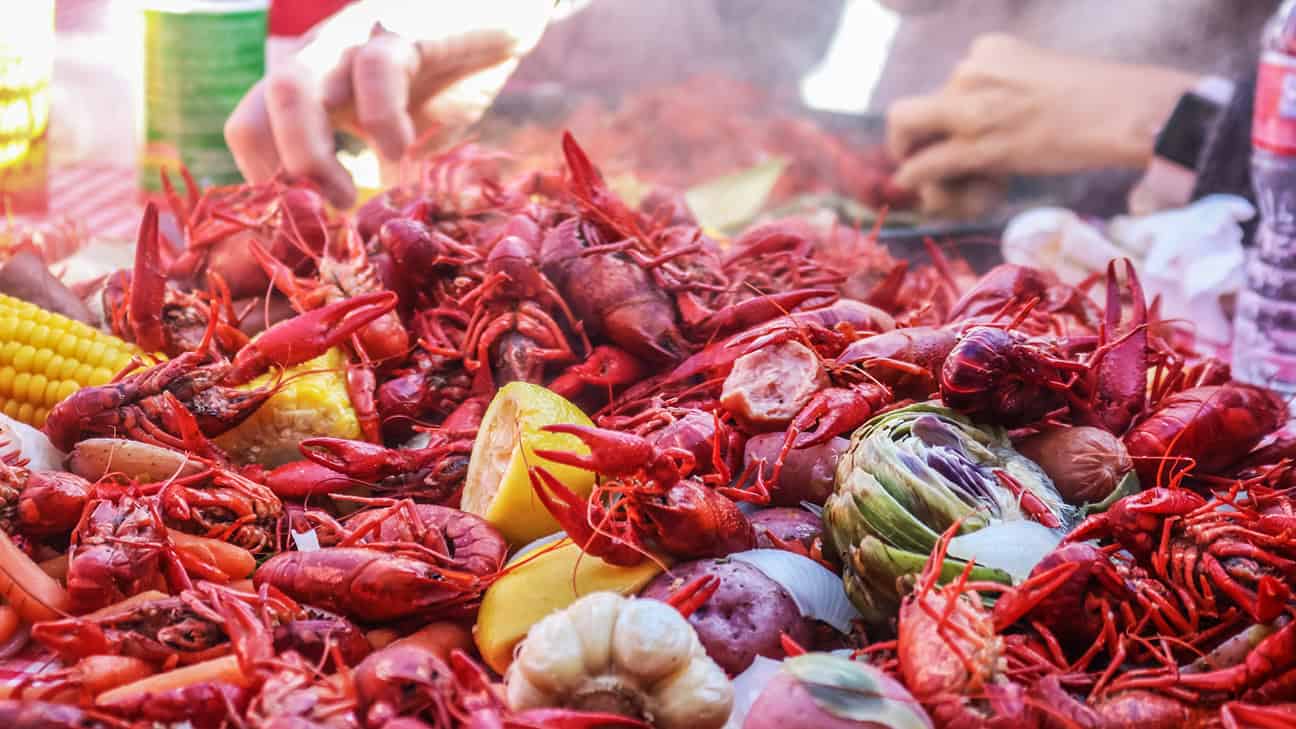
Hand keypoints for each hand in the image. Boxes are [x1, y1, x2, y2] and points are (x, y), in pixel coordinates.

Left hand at [225, 1, 548, 207]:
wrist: (510, 8)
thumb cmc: (458, 66)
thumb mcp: (413, 122)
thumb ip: (386, 158)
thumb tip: (377, 210)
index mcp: (315, 83)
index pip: (250, 128)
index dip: (264, 185)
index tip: (303, 227)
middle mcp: (321, 59)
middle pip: (253, 113)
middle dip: (277, 180)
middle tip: (320, 221)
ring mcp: (355, 40)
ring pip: (291, 88)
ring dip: (308, 156)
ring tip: (346, 198)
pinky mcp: (401, 29)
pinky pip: (374, 71)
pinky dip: (382, 122)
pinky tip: (402, 150)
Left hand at [886, 34, 1198, 212]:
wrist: (1131, 112)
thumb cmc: (1101, 101)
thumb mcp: (1041, 79)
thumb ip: (1007, 95)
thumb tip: (986, 128)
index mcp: (989, 49)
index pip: (948, 85)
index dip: (949, 117)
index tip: (963, 136)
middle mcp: (972, 69)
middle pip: (918, 106)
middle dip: (909, 133)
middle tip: (913, 153)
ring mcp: (972, 105)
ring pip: (909, 129)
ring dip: (909, 158)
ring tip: (923, 179)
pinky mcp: (979, 143)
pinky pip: (927, 162)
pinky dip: (913, 175)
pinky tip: (912, 185)